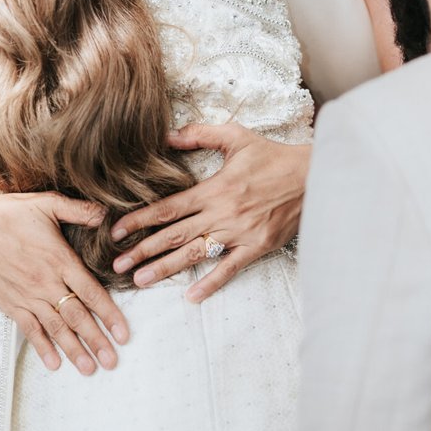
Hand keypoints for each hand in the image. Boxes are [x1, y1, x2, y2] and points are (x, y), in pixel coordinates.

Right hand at [0, 189, 126, 375]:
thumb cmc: (9, 214)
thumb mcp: (48, 203)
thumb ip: (79, 211)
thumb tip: (107, 213)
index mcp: (60, 259)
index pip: (91, 292)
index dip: (110, 314)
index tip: (123, 333)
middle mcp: (46, 282)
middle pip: (77, 316)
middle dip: (97, 340)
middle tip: (112, 361)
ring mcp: (27, 296)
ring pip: (56, 328)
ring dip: (74, 350)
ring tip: (89, 369)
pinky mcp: (10, 304)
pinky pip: (30, 330)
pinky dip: (42, 347)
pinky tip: (54, 364)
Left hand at [110, 125, 309, 302]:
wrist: (314, 176)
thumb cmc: (274, 156)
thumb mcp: (237, 136)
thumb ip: (200, 135)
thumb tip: (167, 136)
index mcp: (215, 188)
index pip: (169, 207)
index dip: (140, 220)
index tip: (116, 231)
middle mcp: (223, 213)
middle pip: (175, 234)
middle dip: (143, 250)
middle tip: (116, 265)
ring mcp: (240, 232)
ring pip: (195, 254)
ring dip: (165, 268)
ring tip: (140, 280)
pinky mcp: (257, 246)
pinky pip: (230, 268)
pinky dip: (211, 283)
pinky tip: (191, 296)